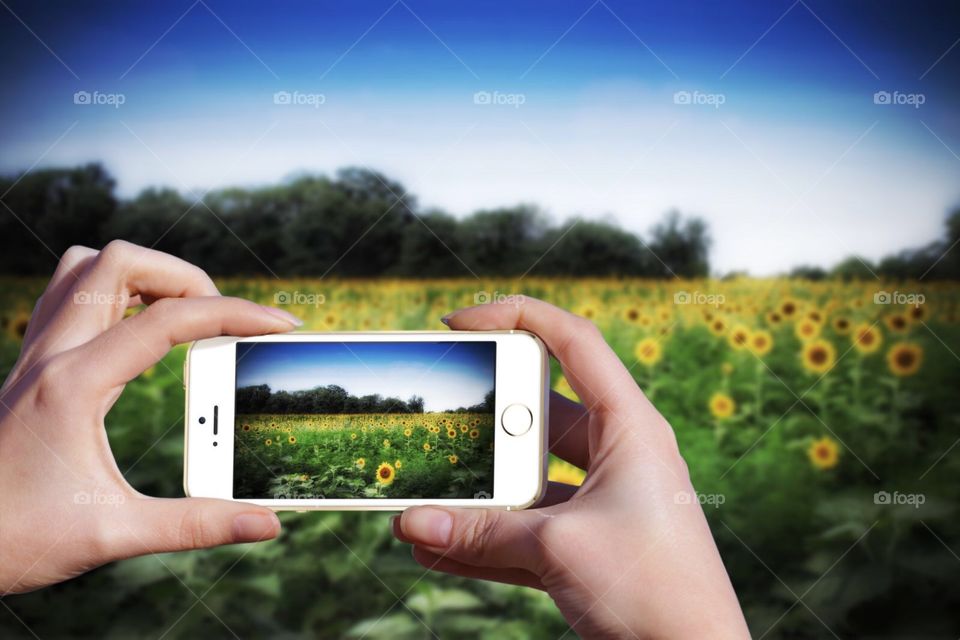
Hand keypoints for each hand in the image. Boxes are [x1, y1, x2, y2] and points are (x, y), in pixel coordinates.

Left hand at [0, 240, 299, 594]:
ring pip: (86, 266)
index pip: (168, 320)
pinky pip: (71, 296)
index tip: (279, 325)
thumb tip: (267, 523)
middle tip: (222, 320)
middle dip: (185, 276)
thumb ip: (196, 525)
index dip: (235, 315)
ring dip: (143, 274)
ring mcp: (34, 355)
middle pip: (121, 261)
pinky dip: (115, 294)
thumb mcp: (112, 534)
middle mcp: (49, 355)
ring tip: (183, 313)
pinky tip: (139, 335)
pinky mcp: (31, 366)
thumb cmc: (16, 540)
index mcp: (73, 384)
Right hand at [393, 298, 748, 637]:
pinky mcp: (588, 544)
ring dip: (477, 487)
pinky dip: (485, 536)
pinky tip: (436, 545)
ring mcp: (602, 500)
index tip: (459, 323)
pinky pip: (527, 527)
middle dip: (483, 419)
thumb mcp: (559, 548)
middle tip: (434, 417)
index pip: (573, 342)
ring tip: (422, 490)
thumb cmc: (655, 593)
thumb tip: (411, 523)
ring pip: (527, 476)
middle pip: (538, 413)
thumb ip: (482, 532)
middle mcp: (617, 454)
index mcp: (630, 427)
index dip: (516, 317)